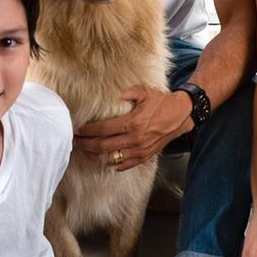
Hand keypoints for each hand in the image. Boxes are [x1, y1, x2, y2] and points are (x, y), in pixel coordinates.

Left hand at [72, 88, 192, 169]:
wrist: (181, 115)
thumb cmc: (162, 102)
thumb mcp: (145, 92)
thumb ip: (128, 92)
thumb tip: (114, 94)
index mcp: (133, 122)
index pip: (104, 129)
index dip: (88, 130)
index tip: (78, 130)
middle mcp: (135, 139)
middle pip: (103, 146)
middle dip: (86, 145)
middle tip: (75, 143)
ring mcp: (140, 149)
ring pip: (112, 157)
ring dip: (96, 156)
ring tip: (85, 152)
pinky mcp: (146, 156)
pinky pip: (126, 164)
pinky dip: (114, 164)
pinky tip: (105, 161)